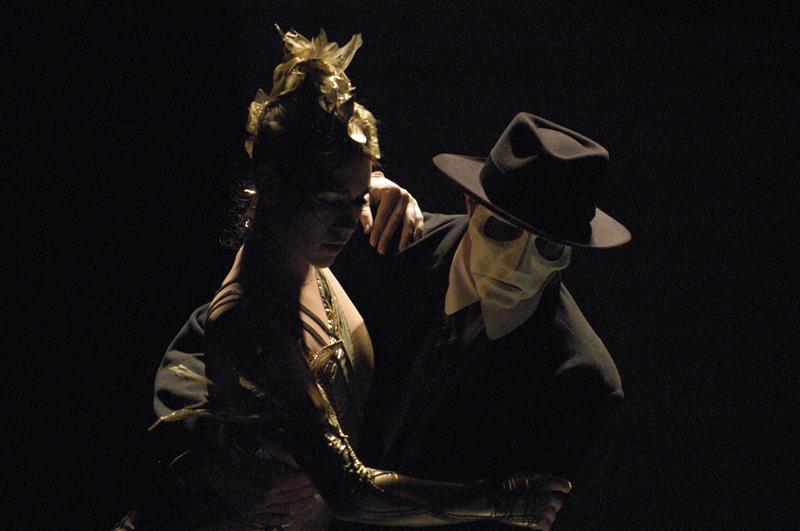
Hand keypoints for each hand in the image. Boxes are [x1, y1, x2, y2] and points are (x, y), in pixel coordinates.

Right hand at [201, 442, 319, 528]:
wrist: (204, 470)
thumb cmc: (228, 456)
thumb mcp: (253, 452)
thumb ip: (276, 456)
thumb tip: (295, 457)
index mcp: (264, 480)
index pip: (292, 481)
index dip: (305, 478)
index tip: (316, 473)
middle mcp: (262, 498)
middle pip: (291, 496)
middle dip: (307, 491)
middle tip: (320, 485)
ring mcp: (254, 509)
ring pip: (284, 509)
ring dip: (300, 504)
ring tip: (311, 499)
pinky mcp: (247, 515)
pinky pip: (269, 520)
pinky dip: (283, 519)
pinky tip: (291, 515)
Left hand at [360, 171, 423, 254]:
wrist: (379, 183)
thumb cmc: (369, 192)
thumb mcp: (363, 199)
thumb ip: (364, 212)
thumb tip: (368, 230)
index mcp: (390, 191)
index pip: (383, 215)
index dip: (378, 230)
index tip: (373, 243)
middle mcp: (403, 195)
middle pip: (396, 220)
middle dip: (388, 237)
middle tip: (381, 251)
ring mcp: (411, 200)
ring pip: (409, 221)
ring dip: (405, 237)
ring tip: (401, 249)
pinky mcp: (415, 204)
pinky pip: (418, 219)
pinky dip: (417, 230)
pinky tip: (414, 241)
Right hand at [494, 474, 571, 529]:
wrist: (497, 500)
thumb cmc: (508, 485)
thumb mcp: (524, 475)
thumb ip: (539, 478)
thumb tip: (551, 479)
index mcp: (546, 483)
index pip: (565, 485)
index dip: (563, 488)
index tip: (563, 490)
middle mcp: (548, 497)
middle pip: (559, 502)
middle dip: (551, 503)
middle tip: (540, 503)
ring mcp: (544, 511)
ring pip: (553, 515)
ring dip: (546, 514)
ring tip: (533, 512)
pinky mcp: (538, 523)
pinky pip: (547, 526)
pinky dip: (541, 524)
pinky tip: (533, 521)